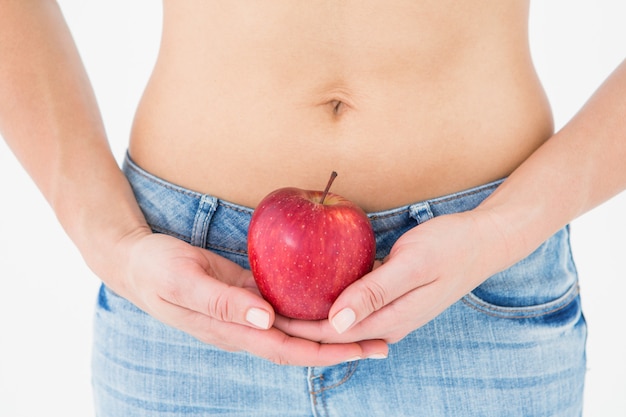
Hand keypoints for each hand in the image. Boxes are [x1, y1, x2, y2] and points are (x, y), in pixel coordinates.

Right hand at [105, 230, 387, 365]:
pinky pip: (287, 304)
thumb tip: (266, 319)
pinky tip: (335, 297)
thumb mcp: (183, 281)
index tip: (363, 347)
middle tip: (385, 340)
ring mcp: (250, 312)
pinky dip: (313, 306)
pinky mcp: (250, 293)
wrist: (136, 261)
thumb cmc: (156, 270)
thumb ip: (223, 301)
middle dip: (343, 346)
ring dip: (334, 330)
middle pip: (303, 344)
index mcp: (233, 330)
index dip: (327, 350)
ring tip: (371, 324)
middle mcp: (247, 327)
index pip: (289, 348)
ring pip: (298, 327)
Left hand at [275, 210, 506, 343]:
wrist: (485, 241)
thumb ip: (374, 293)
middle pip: (331, 329)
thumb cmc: (451, 247)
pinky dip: (331, 294)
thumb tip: (335, 320)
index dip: (295, 325)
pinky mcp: (391, 295)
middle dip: (297, 320)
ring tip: (279, 295)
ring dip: (312, 309)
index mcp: (390, 319)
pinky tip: (313, 281)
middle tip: (262, 304)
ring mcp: (390, 310)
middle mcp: (387, 321)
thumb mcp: (413, 264)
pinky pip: (353, 300)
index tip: (264, 313)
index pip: (330, 332)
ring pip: (341, 316)